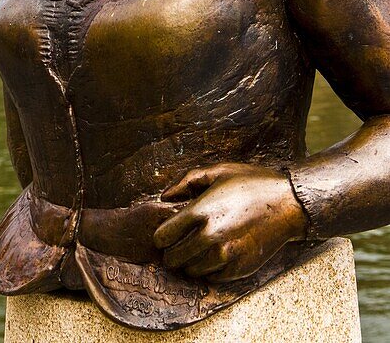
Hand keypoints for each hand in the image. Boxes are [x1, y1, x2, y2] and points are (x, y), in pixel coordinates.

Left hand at [152, 163, 306, 282]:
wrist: (288, 204)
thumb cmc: (253, 183)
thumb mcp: (218, 171)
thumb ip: (187, 181)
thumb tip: (165, 196)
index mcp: (202, 211)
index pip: (165, 235)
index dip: (160, 236)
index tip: (164, 235)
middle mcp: (211, 236)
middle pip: (175, 258)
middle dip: (171, 254)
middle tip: (175, 248)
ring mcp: (227, 255)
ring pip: (192, 270)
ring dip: (189, 263)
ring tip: (195, 251)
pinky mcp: (240, 268)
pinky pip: (213, 277)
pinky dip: (209, 270)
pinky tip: (214, 257)